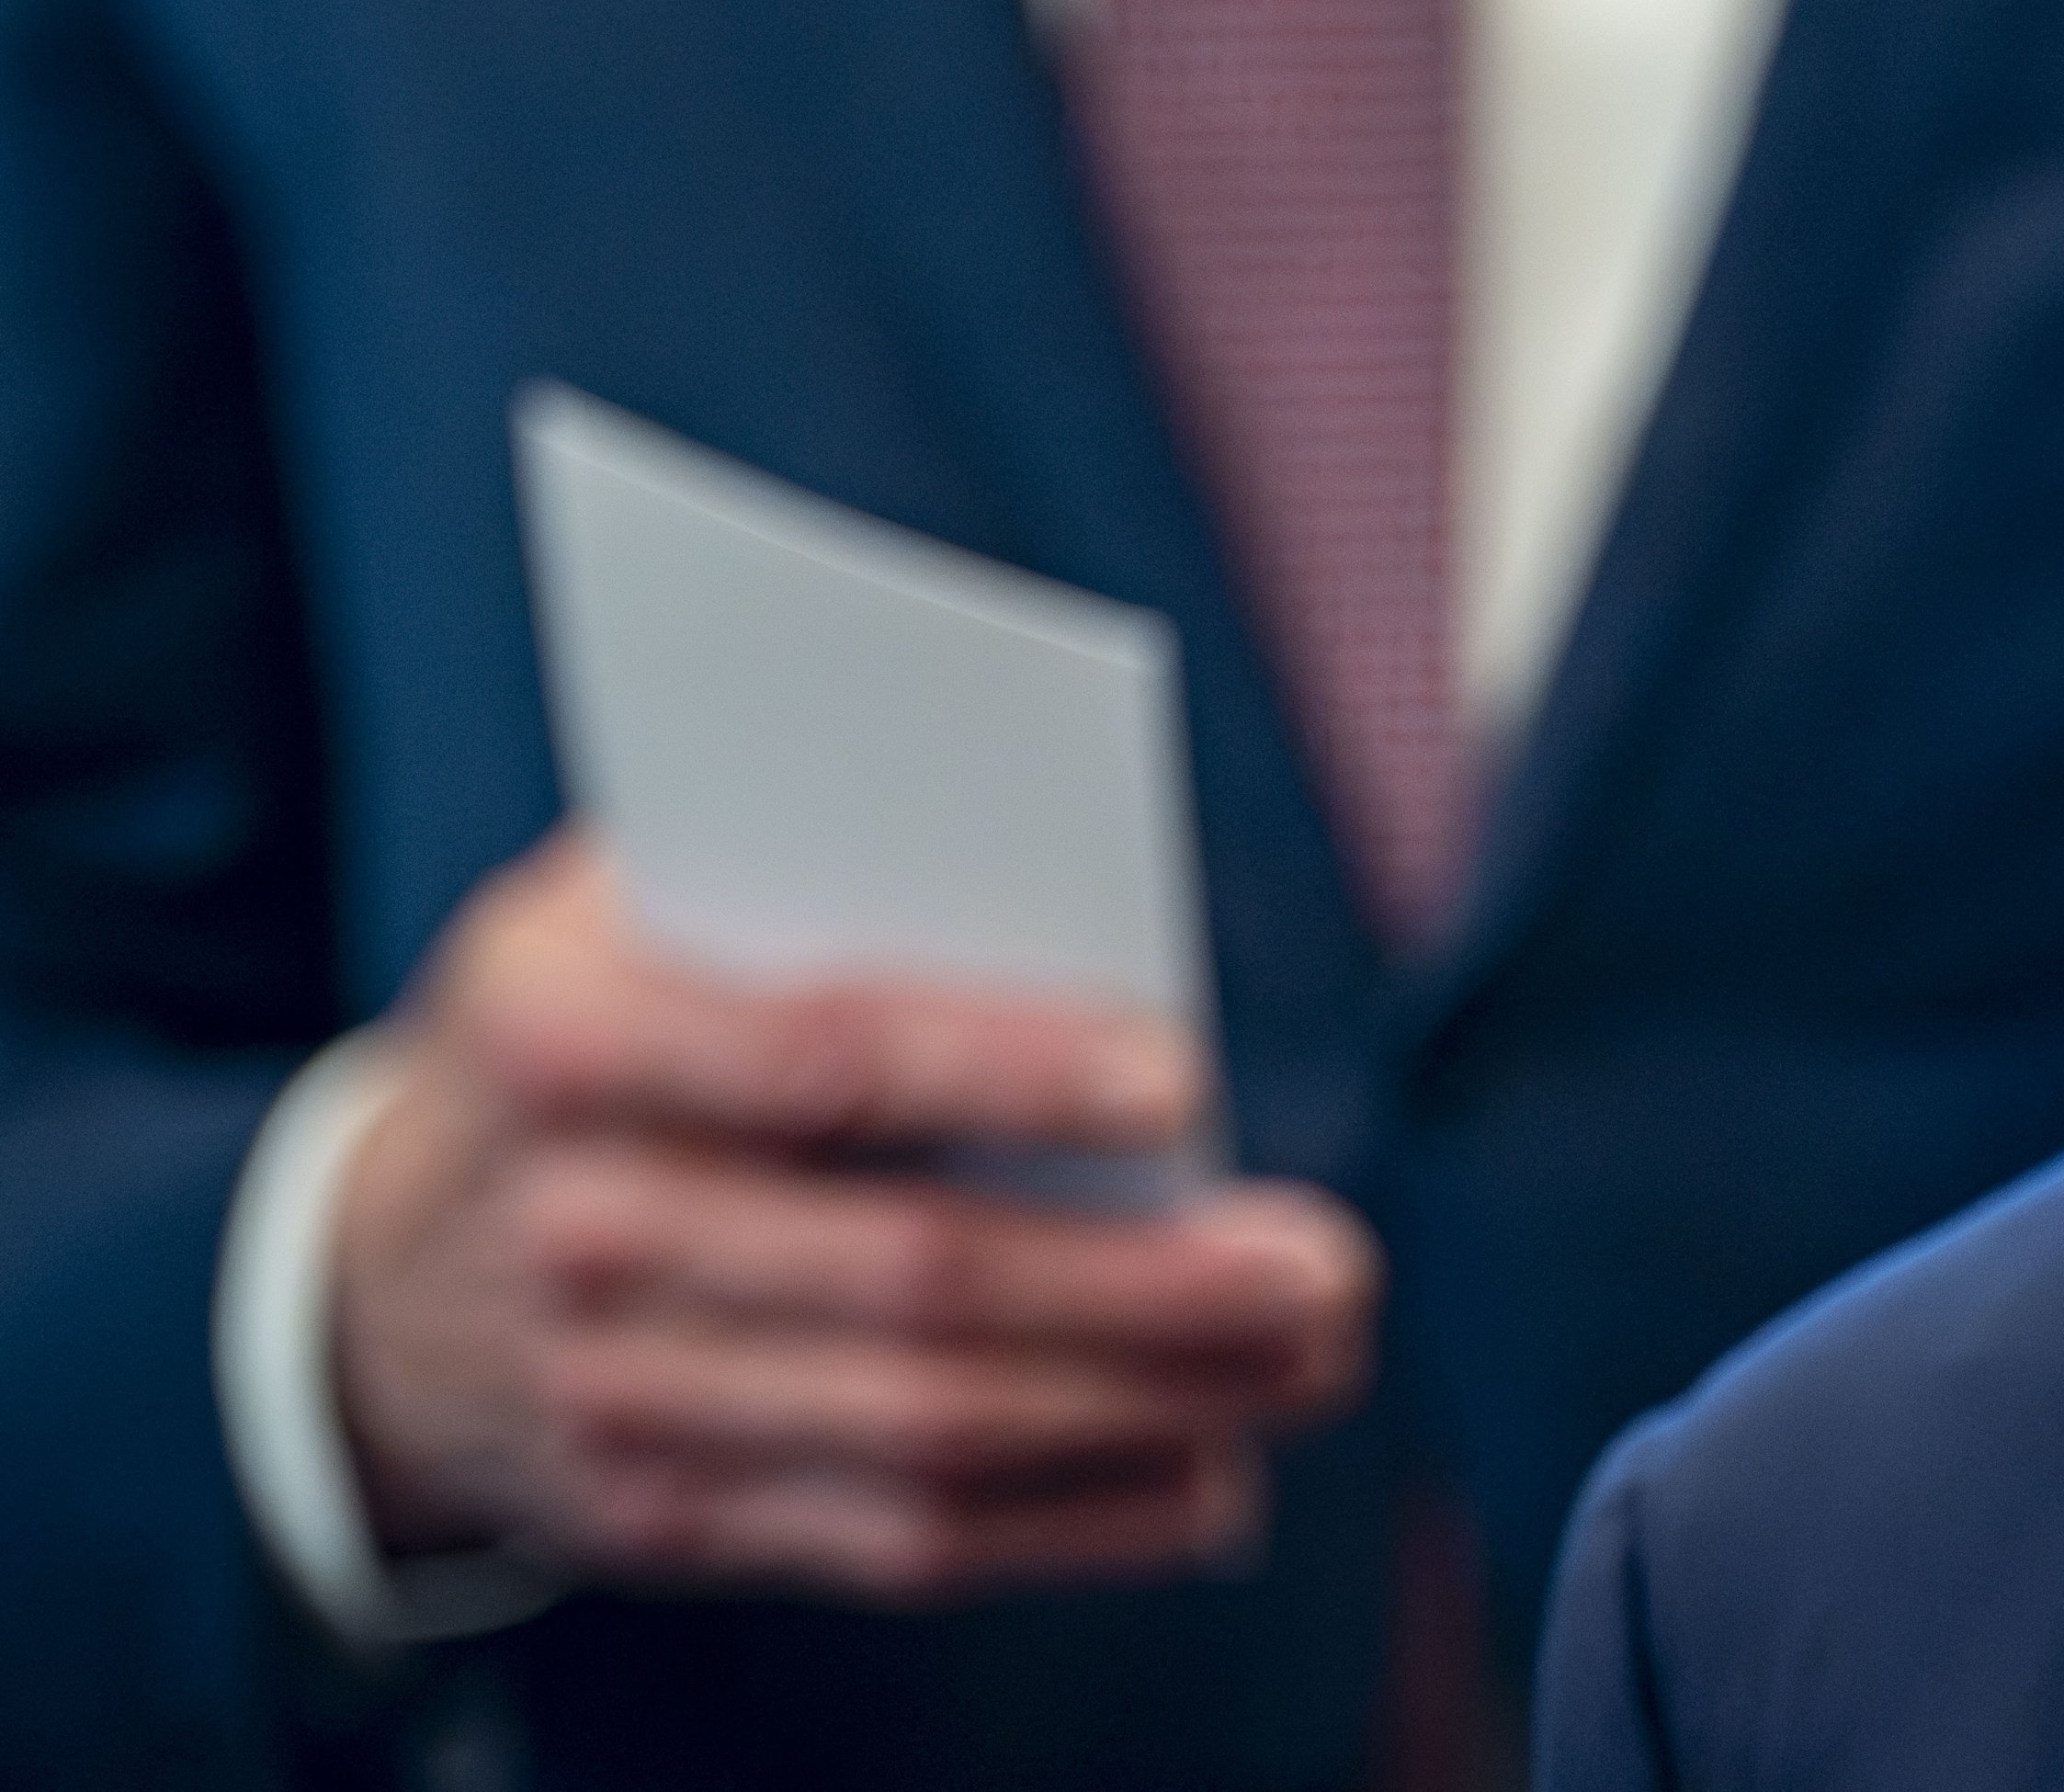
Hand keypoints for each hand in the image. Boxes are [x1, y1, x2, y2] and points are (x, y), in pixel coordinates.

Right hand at [330, 831, 1378, 1602]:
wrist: (376, 1270)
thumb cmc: (585, 1023)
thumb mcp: (625, 901)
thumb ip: (818, 882)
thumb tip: (1086, 909)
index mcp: (562, 1037)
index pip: (820, 1056)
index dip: (1007, 1069)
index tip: (1185, 1075)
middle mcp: (574, 1230)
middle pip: (909, 1273)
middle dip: (1143, 1281)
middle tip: (1325, 1268)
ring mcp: (607, 1398)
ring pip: (923, 1428)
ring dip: (1147, 1406)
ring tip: (1310, 1358)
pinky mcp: (658, 1518)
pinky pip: (890, 1542)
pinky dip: (1069, 1523)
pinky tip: (1207, 1476)